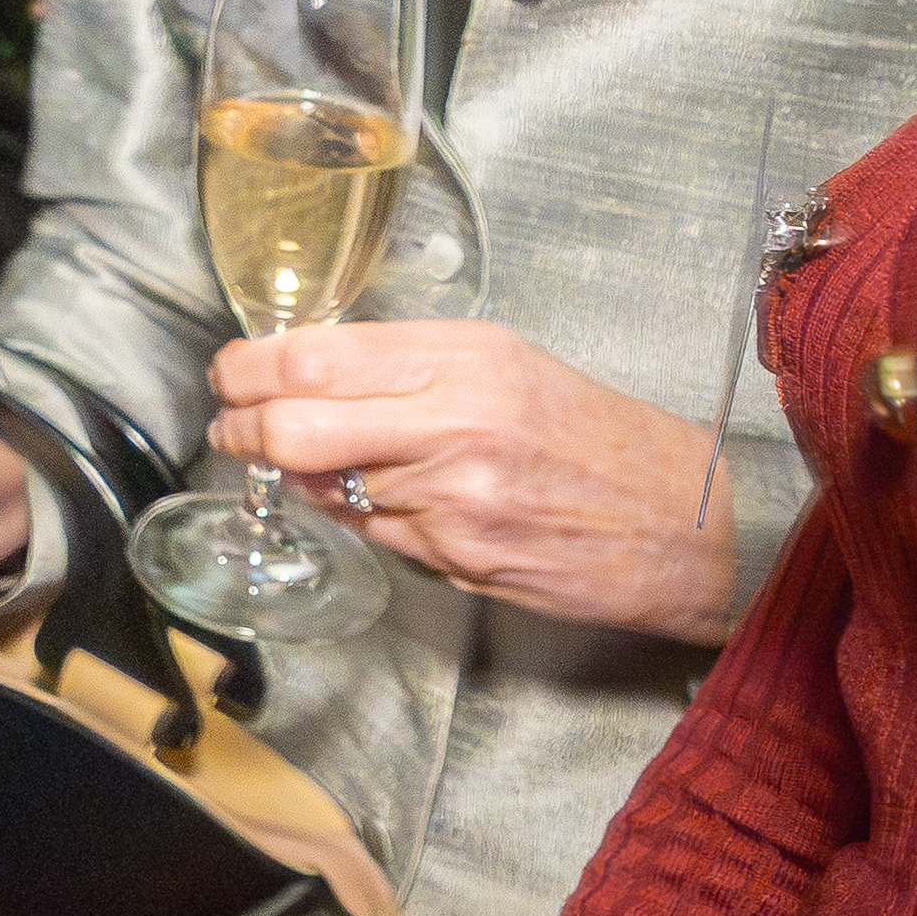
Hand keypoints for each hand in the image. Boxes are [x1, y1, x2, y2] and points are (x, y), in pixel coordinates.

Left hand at [210, 322, 733, 641]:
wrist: (688, 521)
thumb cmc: (598, 436)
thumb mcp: (508, 365)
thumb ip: (409, 369)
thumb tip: (309, 380)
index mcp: (466, 359)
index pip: (315, 358)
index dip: (249, 368)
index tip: (228, 374)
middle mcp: (455, 422)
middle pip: (295, 423)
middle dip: (243, 426)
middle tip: (230, 425)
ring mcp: (454, 497)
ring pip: (326, 484)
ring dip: (298, 476)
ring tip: (308, 463)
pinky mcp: (461, 558)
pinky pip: (373, 533)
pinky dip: (356, 516)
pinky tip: (377, 501)